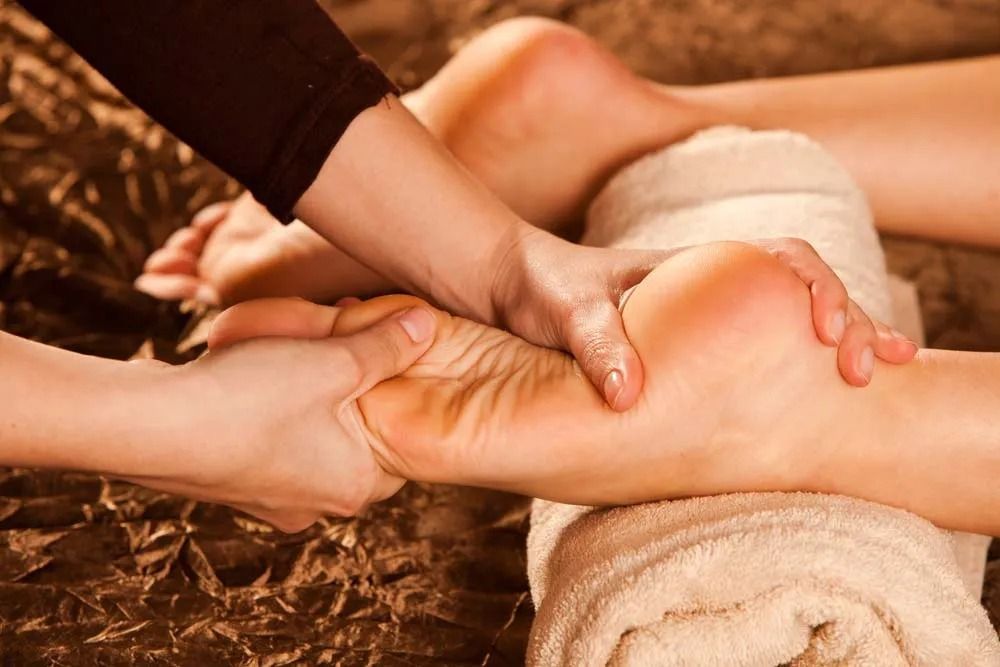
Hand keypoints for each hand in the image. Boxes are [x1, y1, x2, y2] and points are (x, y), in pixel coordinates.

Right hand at [123, 304, 436, 531]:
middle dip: (348, 391)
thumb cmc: (248, 398)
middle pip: (354, 437)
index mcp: (355, 487)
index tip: (378, 351)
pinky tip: (251, 380)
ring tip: (290, 357)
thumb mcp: (333, 361)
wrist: (146, 428)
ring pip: (310, 438)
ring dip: (307, 397)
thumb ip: (387, 344)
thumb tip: (429, 324)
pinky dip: (269, 411)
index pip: (400, 440)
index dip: (393, 388)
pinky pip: (269, 443)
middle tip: (335, 347)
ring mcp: (270, 502)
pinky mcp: (232, 487)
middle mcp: (316, 507)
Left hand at [487, 227, 915, 410]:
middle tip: (869, 369)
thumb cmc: (538, 285)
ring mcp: (704, 321)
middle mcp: (710, 289)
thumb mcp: (564, 308)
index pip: (783, 259)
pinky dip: (789, 376)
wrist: (506, 285)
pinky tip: (807, 410)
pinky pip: (752, 357)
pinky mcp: (687, 353)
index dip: (818, 289)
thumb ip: (595, 341)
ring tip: (873, 382)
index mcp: (694, 266)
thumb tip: (628, 396)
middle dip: (849, 322)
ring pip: (786, 326)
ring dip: (834, 346)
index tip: (825, 333)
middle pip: (803, 293)